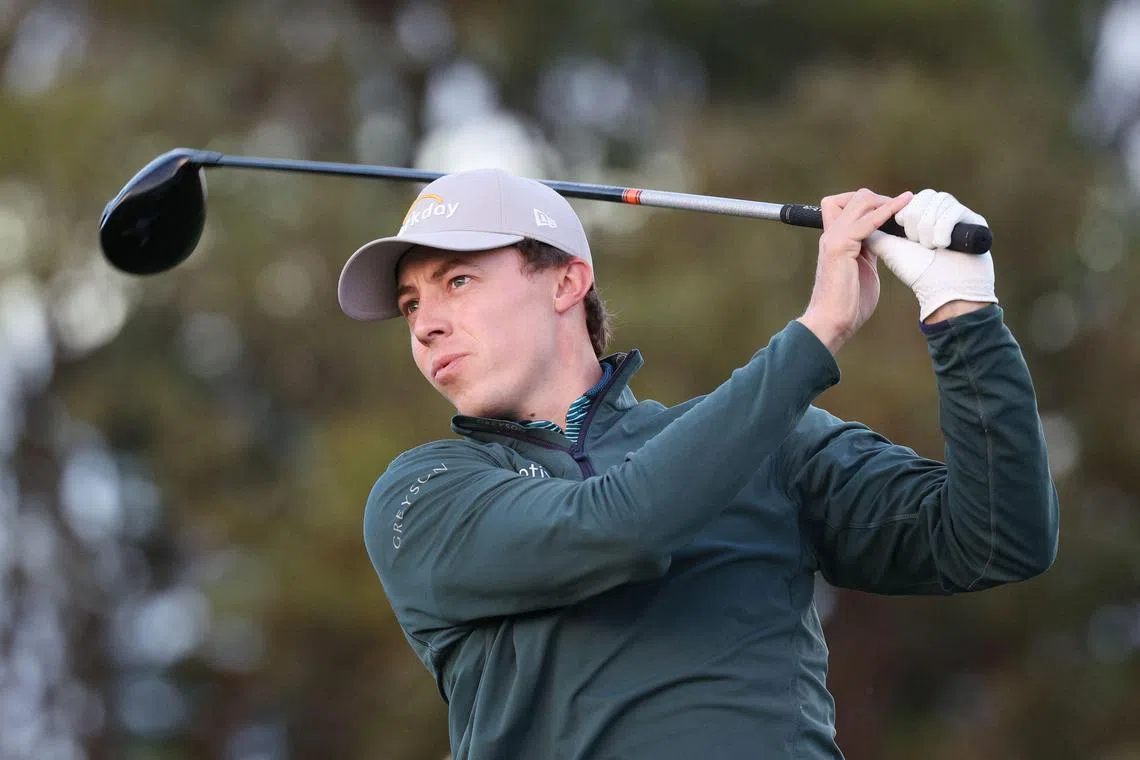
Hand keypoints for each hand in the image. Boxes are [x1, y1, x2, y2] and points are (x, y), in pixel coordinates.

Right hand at [798, 188, 912, 353]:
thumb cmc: (848, 304)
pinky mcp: (841, 247)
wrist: (832, 322)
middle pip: (854, 197)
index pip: (845, 204)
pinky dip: (887, 212)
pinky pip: (867, 221)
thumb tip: (885, 239)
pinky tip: (902, 208)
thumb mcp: (864, 269)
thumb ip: (870, 251)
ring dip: (886, 202)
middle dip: (881, 200)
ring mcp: (834, 239)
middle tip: (902, 211)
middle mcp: (832, 235)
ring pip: (860, 201)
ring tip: (906, 207)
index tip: (894, 213)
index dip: (871, 204)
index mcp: (836, 240)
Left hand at [866, 189, 997, 322]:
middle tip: (915, 240)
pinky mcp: (976, 222)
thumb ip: (875, 231)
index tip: (898, 229)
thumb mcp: (890, 249)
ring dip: (928, 226)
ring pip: (939, 200)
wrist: (945, 292)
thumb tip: (858, 215)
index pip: (911, 198)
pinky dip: (944, 228)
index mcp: (923, 218)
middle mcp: (942, 214)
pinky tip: (942, 245)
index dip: (901, 210)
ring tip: (930, 246)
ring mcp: (960, 217)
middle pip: (925, 195)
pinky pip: (955, 210)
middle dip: (914, 217)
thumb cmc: (918, 273)